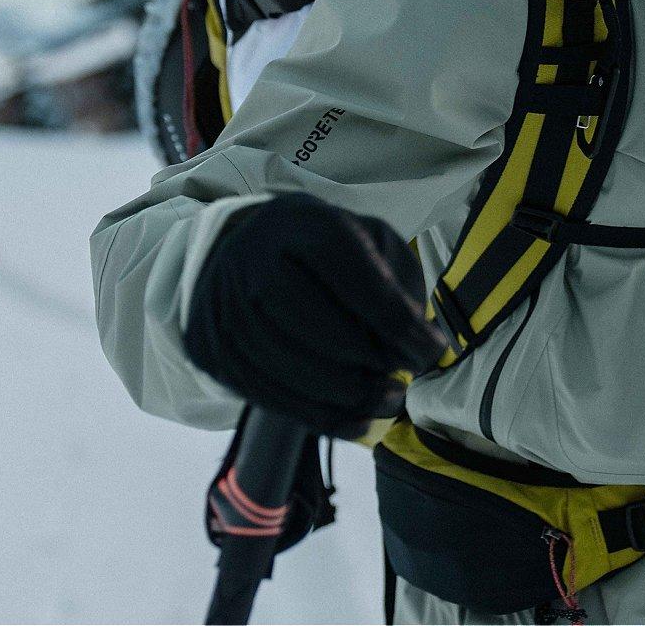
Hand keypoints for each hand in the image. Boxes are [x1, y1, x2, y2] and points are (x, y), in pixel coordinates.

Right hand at [182, 192, 447, 438]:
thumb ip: (400, 282)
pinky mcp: (212, 351)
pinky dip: (325, 418)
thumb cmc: (321, 249)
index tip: (431, 352)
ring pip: (295, 373)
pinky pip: (274, 399)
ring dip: (353, 398)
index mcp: (303, 225)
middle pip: (321, 331)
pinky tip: (359, 419)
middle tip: (403, 379)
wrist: (239, 251)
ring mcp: (226, 310)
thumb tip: (419, 344)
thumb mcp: (368, 239)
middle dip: (373, 364)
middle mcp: (254, 263)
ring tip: (388, 399)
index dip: (400, 324)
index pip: (357, 280)